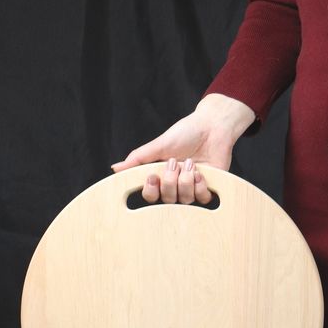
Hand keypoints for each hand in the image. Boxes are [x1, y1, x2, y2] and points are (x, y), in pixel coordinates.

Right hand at [110, 94, 254, 204]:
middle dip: (170, 182)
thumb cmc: (186, 133)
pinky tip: (200, 173)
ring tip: (190, 164)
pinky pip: (202, 199)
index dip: (151, 191)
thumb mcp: (159, 145)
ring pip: (184, 200)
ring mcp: (192, 189)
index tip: (153, 176)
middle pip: (167, 200)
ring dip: (186, 180)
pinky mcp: (208, 189)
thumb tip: (115, 169)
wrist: (212, 127)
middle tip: (174, 163)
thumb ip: (138, 158)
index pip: (150, 196)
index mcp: (161, 176)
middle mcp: (175, 186)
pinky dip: (200, 186)